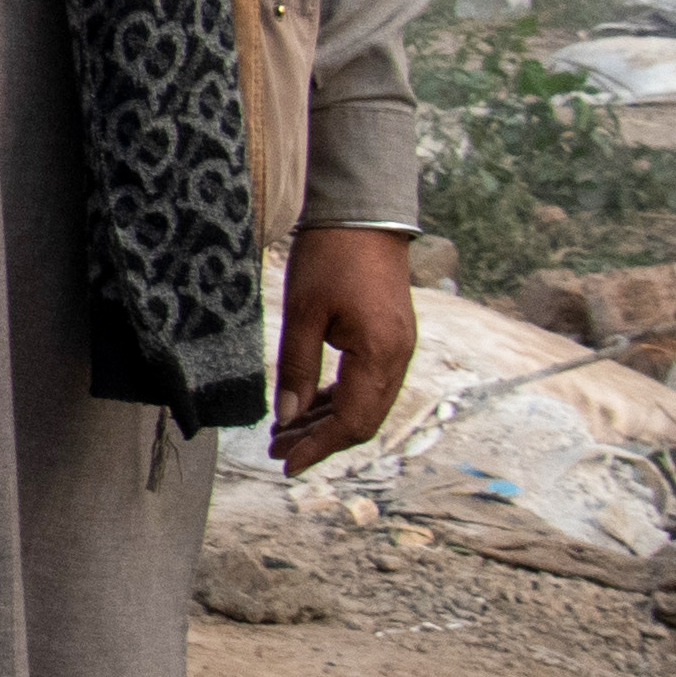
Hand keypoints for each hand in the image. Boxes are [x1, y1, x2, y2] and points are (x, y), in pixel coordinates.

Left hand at [260, 224, 424, 473]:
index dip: (319, 448)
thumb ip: (297, 369)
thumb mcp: (303, 312)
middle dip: (320, 440)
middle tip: (277, 450)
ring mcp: (398, 347)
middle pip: (362, 420)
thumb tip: (289, 417)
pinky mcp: (390, 337)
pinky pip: (367, 382)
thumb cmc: (332, 256)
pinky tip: (308, 404)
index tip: (286, 464)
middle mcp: (398, 357)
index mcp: (381, 354)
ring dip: (327, 421)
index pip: (352, 422)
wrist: (364, 212)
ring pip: (365, 403)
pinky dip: (338, 398)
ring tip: (285, 431)